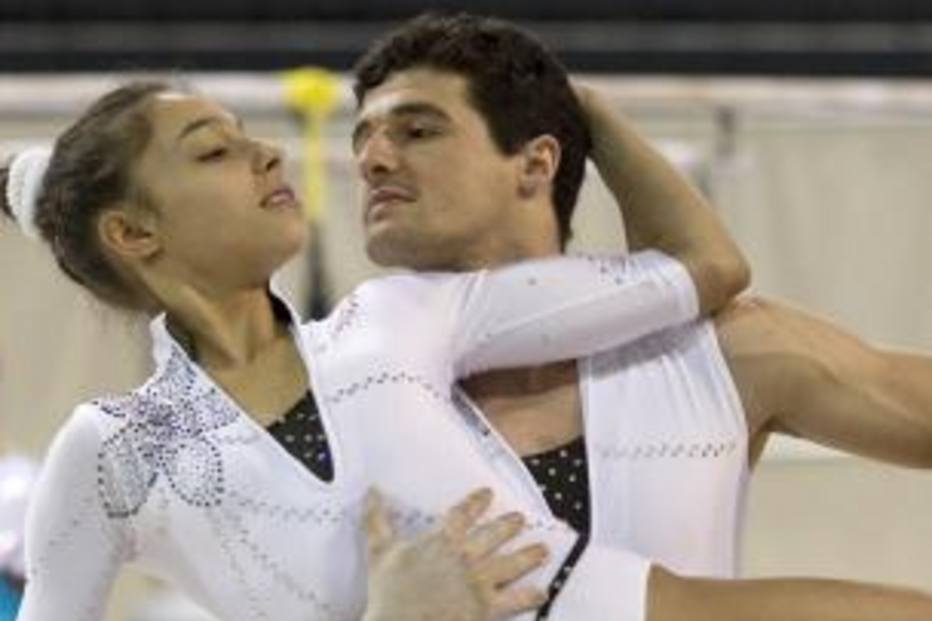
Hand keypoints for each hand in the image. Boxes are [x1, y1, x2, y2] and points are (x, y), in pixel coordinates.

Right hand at [362, 487, 548, 620]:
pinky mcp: (487, 607)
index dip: (477, 502)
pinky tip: (542, 592)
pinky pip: (515, 600)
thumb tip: (373, 491)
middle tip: (520, 519)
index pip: (463, 513)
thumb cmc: (388, 593)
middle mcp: (465, 557)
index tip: (488, 494)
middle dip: (509, 525)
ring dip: (528, 555)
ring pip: (511, 563)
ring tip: (541, 549)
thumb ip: (377, 519)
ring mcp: (478, 582)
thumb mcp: (378, 551)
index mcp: (441, 540)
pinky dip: (531, 596)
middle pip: (494, 535)